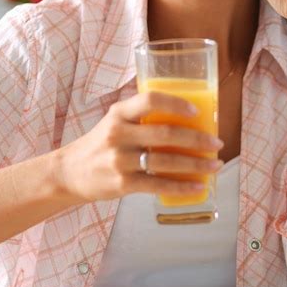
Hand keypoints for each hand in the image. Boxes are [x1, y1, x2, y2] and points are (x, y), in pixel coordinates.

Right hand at [54, 92, 223, 203]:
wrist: (70, 172)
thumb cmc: (100, 144)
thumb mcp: (114, 122)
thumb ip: (141, 118)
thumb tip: (185, 119)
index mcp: (119, 113)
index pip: (150, 100)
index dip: (176, 103)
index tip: (196, 111)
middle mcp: (118, 134)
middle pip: (165, 133)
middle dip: (197, 139)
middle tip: (217, 143)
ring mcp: (120, 160)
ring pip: (166, 161)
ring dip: (196, 164)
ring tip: (215, 165)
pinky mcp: (122, 184)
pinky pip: (159, 185)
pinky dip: (182, 186)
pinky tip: (199, 186)